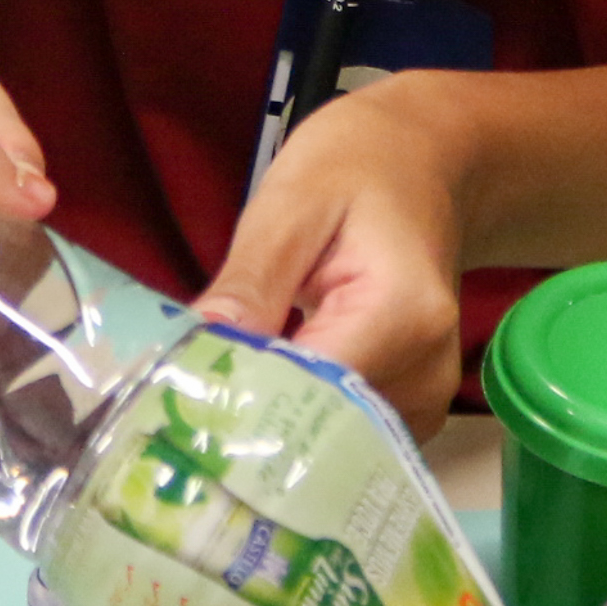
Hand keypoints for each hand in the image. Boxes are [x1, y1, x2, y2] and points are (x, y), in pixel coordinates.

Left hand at [194, 73, 473, 437]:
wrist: (426, 162)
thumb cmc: (359, 165)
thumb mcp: (292, 201)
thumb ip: (252, 280)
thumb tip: (197, 353)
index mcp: (402, 314)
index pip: (311, 393)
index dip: (242, 405)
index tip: (178, 409)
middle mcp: (427, 371)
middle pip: (324, 430)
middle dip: (250, 426)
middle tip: (182, 414)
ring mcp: (428, 396)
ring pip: (332, 444)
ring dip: (273, 429)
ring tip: (219, 400)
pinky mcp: (416, 407)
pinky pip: (348, 436)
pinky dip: (302, 423)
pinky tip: (264, 396)